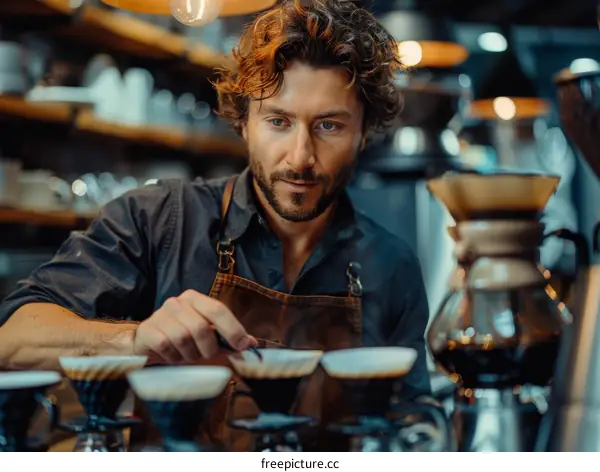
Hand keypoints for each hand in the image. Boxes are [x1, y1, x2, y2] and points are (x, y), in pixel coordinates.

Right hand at [133, 290, 255, 364]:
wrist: (148, 343)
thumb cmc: (184, 339)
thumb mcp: (208, 336)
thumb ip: (229, 338)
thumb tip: (252, 343)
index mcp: (195, 298)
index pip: (218, 309)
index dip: (232, 329)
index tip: (242, 346)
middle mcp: (177, 302)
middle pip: (201, 327)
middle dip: (208, 349)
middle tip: (206, 356)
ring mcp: (160, 314)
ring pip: (183, 338)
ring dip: (189, 355)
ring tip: (187, 356)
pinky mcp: (147, 330)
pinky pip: (165, 346)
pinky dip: (173, 357)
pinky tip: (172, 356)